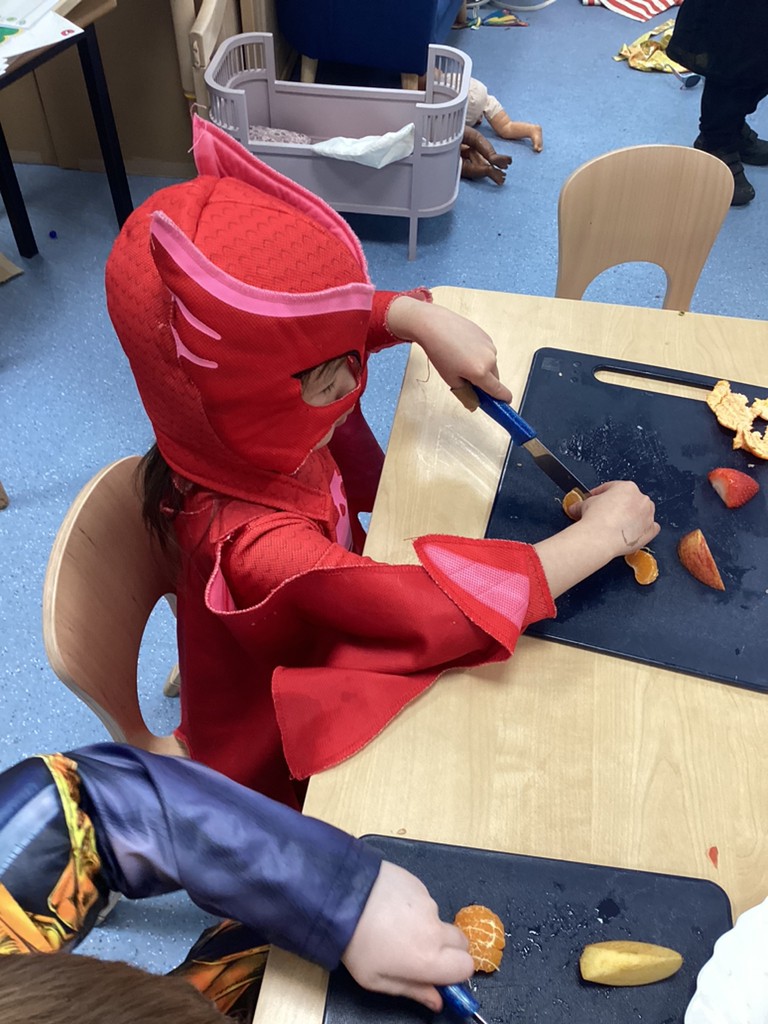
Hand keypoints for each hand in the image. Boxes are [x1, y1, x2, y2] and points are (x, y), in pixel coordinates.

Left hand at [342, 861, 473, 1012]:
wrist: (341, 898)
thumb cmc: (356, 944)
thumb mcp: (378, 980)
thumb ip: (414, 991)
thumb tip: (437, 1000)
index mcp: (430, 959)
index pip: (467, 967)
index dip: (456, 971)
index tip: (440, 972)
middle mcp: (436, 930)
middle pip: (461, 941)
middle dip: (449, 949)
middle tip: (421, 951)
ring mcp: (428, 903)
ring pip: (439, 919)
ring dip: (427, 925)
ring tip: (394, 925)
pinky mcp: (418, 883)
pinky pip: (424, 900)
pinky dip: (413, 906)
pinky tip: (390, 907)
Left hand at [386, 296, 512, 403]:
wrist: (434, 325)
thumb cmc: (439, 351)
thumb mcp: (450, 379)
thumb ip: (466, 393)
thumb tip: (475, 402)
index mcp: (480, 372)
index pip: (499, 391)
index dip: (503, 399)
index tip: (505, 402)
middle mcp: (489, 359)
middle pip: (494, 378)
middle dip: (485, 382)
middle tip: (467, 379)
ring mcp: (490, 346)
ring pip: (491, 364)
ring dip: (482, 367)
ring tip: (461, 359)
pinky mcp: (487, 336)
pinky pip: (487, 352)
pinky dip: (479, 354)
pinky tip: (463, 349)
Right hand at [534, 481, 658, 597]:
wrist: (600, 538)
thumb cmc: (595, 519)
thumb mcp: (584, 504)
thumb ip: (584, 503)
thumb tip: (577, 507)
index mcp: (627, 487)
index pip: (612, 487)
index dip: (601, 494)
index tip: (595, 499)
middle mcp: (641, 499)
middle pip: (630, 499)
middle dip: (619, 505)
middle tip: (606, 512)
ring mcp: (647, 515)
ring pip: (642, 512)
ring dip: (632, 516)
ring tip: (618, 524)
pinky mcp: (650, 531)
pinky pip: (650, 527)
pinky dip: (643, 529)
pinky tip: (633, 532)